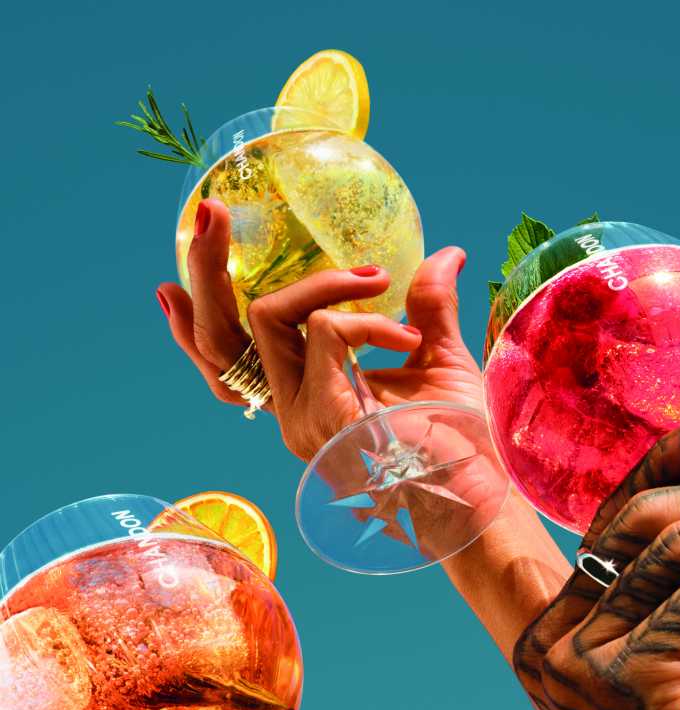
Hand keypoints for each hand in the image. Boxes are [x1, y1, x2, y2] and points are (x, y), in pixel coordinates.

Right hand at [157, 198, 481, 461]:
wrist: (474, 495)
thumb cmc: (459, 439)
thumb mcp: (440, 357)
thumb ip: (428, 304)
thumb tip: (446, 253)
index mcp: (305, 397)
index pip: (229, 360)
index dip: (195, 321)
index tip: (173, 281)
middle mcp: (290, 408)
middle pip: (221, 337)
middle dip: (209, 268)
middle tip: (211, 212)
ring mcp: (300, 414)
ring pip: (266, 317)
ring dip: (318, 282)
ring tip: (374, 277)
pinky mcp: (322, 411)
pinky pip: (327, 330)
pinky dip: (369, 320)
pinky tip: (406, 340)